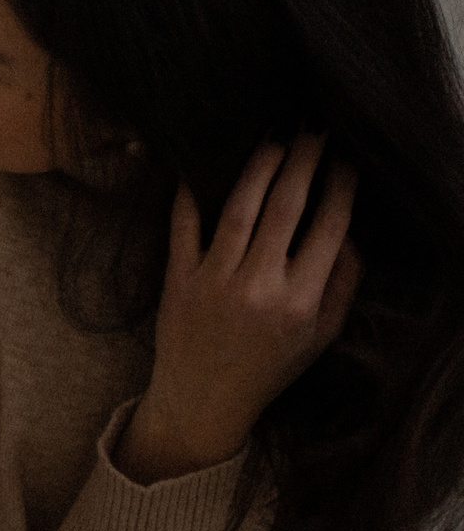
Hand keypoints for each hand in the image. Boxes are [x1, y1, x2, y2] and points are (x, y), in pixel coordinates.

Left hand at [120, 133, 360, 483]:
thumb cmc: (268, 365)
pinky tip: (200, 165)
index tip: (346, 160)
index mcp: (301, 302)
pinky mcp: (178, 280)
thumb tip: (351, 234)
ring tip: (274, 141)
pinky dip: (190, 194)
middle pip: (286, 208)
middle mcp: (259, 288)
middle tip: (312, 131)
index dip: (340, 188)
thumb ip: (341, 285)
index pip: (329, 229)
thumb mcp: (320, 336)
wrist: (204, 399)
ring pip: (239, 209)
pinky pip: (183, 227)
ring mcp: (215, 282)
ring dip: (258, 168)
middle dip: (303, 162)